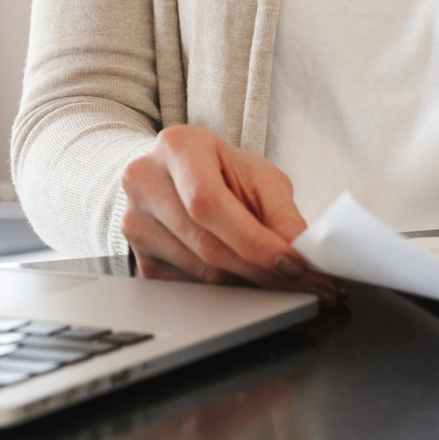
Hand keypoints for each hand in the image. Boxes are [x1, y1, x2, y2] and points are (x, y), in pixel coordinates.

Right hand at [120, 125, 341, 302]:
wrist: (182, 176)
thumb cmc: (223, 171)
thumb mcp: (260, 178)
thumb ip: (282, 214)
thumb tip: (301, 256)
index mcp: (177, 147)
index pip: (208, 203)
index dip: (252, 240)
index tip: (292, 264)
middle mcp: (145, 182)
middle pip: (205, 243)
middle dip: (260, 270)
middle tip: (302, 283)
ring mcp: (136, 224)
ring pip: (200, 272)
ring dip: (248, 284)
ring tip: (282, 282)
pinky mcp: (141, 260)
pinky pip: (190, 288)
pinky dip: (226, 292)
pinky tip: (248, 282)